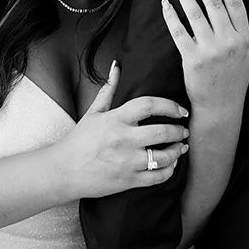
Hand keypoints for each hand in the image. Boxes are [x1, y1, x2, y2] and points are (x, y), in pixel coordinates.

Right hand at [58, 64, 189, 199]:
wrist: (64, 171)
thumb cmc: (79, 141)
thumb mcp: (93, 112)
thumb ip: (109, 90)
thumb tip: (117, 67)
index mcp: (116, 119)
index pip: (149, 105)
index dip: (170, 106)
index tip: (180, 110)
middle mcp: (123, 139)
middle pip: (162, 132)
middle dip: (179, 131)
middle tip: (184, 130)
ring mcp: (127, 162)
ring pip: (164, 157)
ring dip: (178, 151)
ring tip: (181, 147)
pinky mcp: (128, 181)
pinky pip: (157, 177)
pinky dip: (169, 171)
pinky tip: (171, 164)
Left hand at [162, 0, 248, 116]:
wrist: (221, 106)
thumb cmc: (238, 76)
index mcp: (243, 36)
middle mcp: (228, 41)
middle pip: (212, 1)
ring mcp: (209, 50)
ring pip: (195, 13)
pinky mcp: (191, 60)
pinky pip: (179, 33)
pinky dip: (171, 16)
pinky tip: (165, 2)